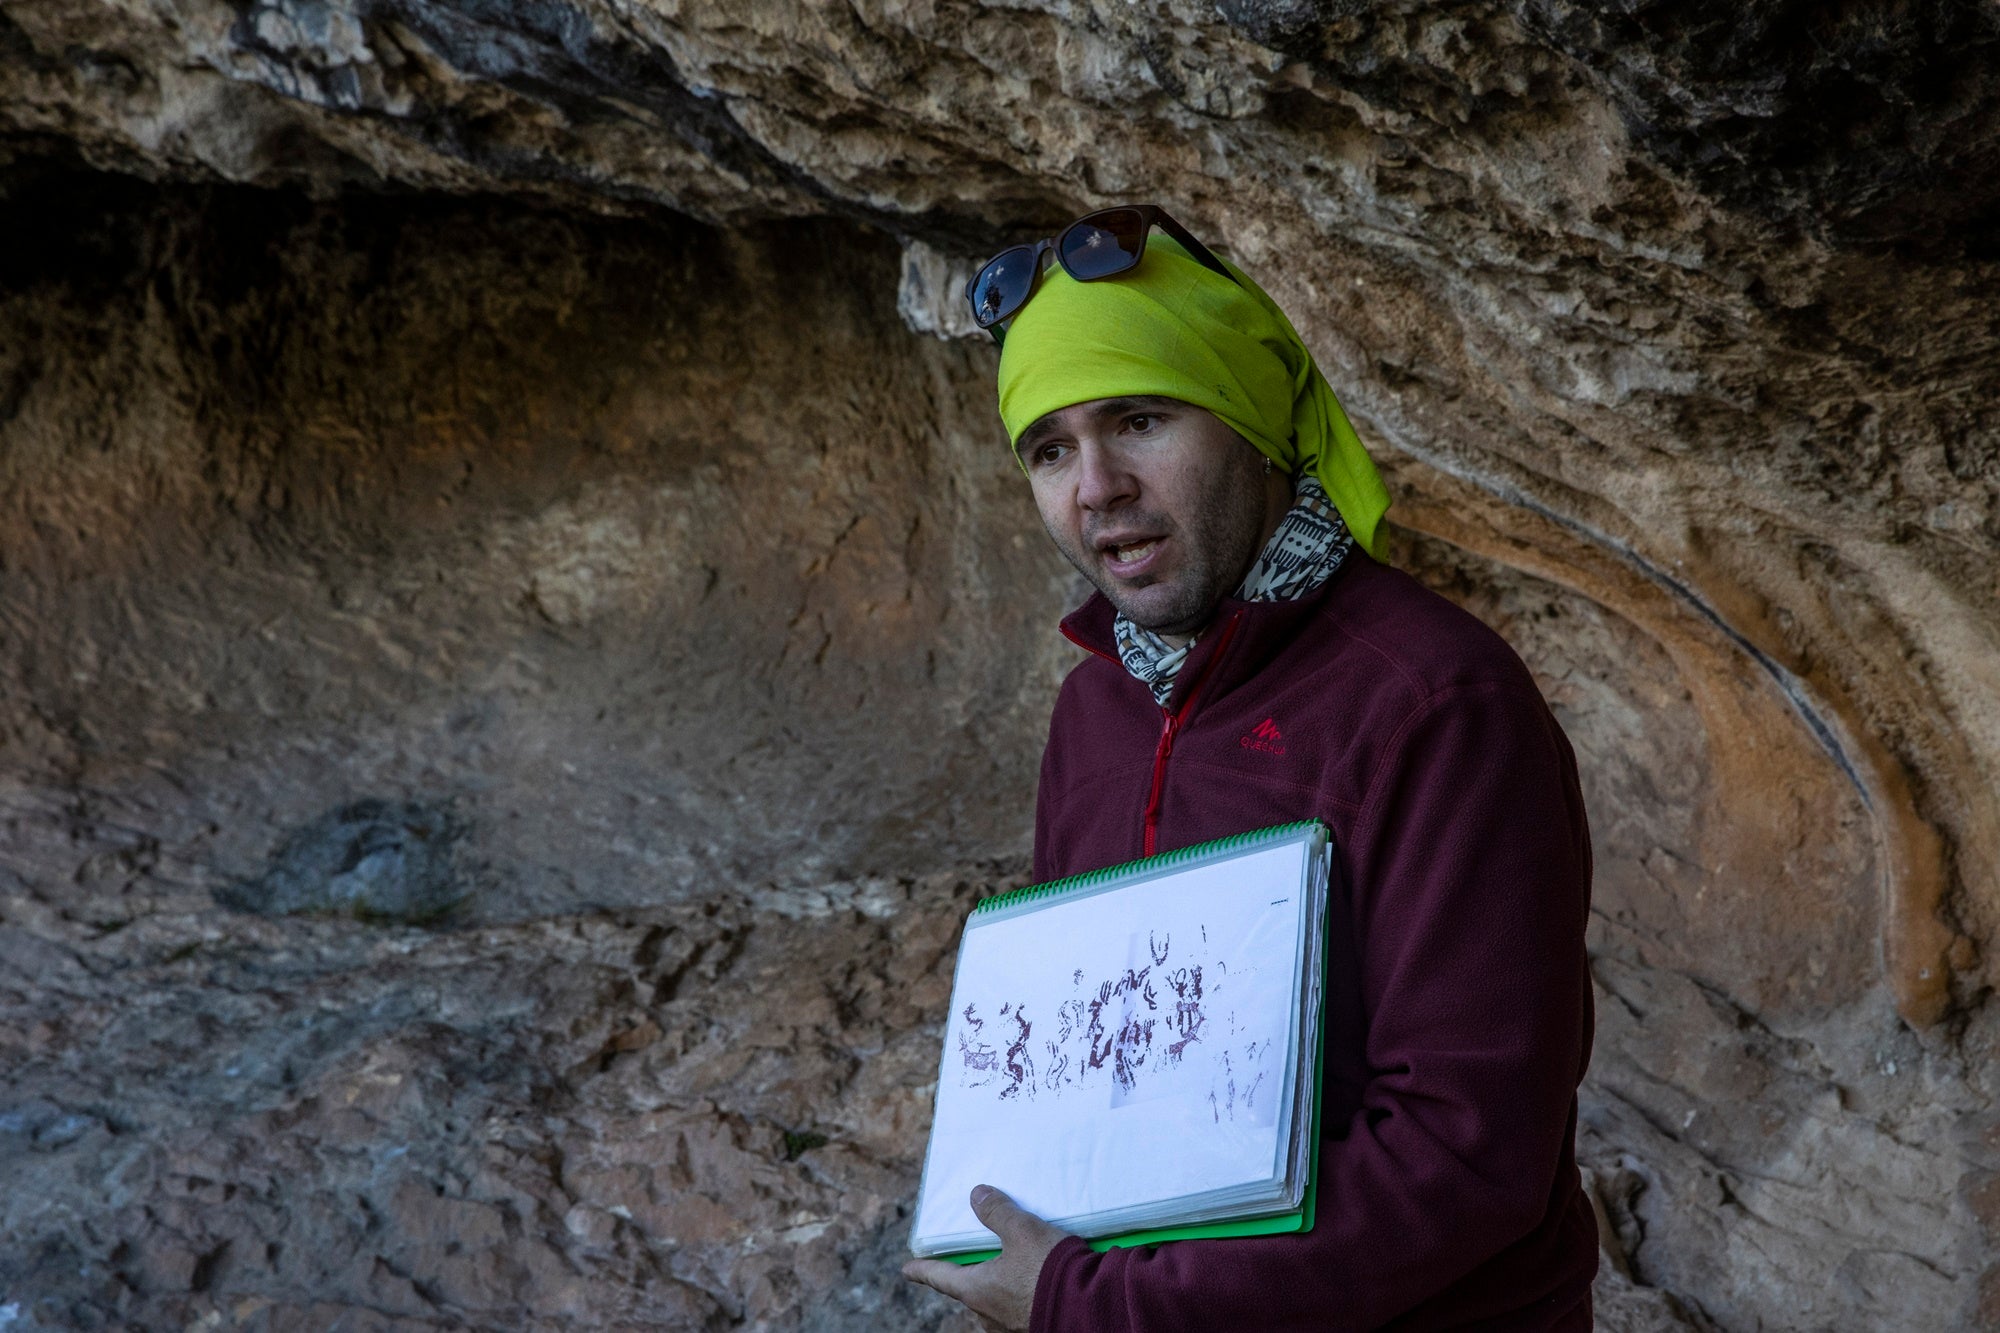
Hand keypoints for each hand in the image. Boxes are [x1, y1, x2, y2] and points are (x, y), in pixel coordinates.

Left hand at [902, 1185, 1072, 1331]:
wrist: (1089, 1308)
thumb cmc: (1049, 1270)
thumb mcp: (1022, 1230)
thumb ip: (997, 1212)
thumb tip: (977, 1194)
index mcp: (976, 1291)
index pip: (939, 1277)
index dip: (923, 1270)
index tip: (907, 1269)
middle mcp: (987, 1314)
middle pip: (969, 1288)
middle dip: (970, 1273)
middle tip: (971, 1256)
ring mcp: (1010, 1325)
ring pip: (994, 1299)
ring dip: (997, 1282)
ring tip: (1010, 1263)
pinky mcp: (1032, 1327)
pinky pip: (1016, 1306)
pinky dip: (1018, 1291)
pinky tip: (1035, 1279)